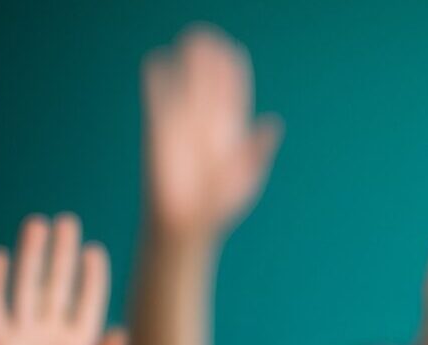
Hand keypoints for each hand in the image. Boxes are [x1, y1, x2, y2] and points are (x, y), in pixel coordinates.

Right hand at [0, 215, 126, 344]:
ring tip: (36, 224)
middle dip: (62, 255)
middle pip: (57, 286)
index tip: (94, 250)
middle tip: (66, 221)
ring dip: (30, 257)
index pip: (88, 302)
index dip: (91, 277)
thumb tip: (122, 331)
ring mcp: (23, 339)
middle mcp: (53, 337)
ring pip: (26, 288)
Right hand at [140, 26, 281, 239]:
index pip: (231, 97)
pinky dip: (157, 83)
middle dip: (208, 62)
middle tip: (206, 34)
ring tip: (188, 39)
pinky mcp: (158, 135)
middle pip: (208, 86)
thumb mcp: (244, 180)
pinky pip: (157, 103)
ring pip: (185, 89)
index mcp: (229, 135)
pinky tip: (156, 62)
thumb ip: (256, 151)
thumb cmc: (218, 208)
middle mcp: (206, 128)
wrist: (187, 226)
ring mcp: (182, 129)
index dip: (231, 74)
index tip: (233, 50)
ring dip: (186, 65)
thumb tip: (271, 122)